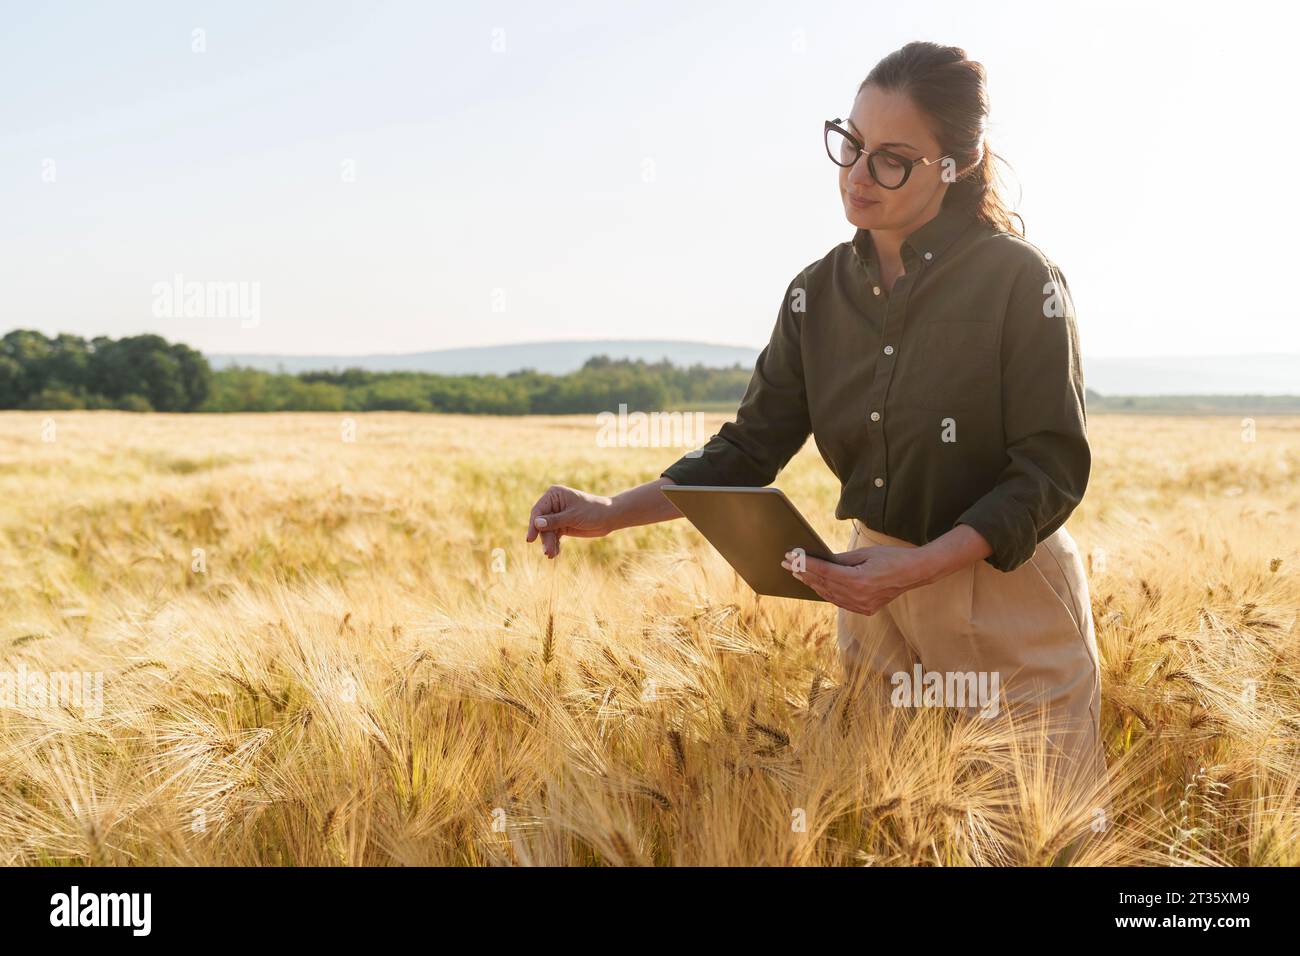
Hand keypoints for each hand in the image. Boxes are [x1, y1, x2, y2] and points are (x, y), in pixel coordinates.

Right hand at [525, 484, 615, 558]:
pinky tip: (555, 553)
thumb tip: (537, 523)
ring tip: (551, 554)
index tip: (530, 539)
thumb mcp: (573, 516)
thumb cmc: (593, 511)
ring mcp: (557, 515)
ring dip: (549, 543)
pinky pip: (554, 536)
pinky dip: (554, 544)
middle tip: (547, 552)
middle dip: (545, 538)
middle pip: (542, 523)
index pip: (538, 510)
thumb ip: (554, 520)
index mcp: (554, 494)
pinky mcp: (562, 525)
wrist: (610, 518)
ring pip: (547, 531)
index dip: (533, 525)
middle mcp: (553, 504)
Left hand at [781, 544, 930, 614]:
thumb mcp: (864, 553)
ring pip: (829, 595)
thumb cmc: (891, 558)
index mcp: (858, 581)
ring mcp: (862, 606)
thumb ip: (840, 559)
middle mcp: (859, 597)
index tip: (791, 557)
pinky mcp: (865, 609)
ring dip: (812, 583)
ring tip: (797, 572)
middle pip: (823, 584)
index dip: (806, 564)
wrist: (914, 573)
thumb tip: (820, 560)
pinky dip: (826, 592)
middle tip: (787, 563)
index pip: (824, 572)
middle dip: (803, 573)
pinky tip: (816, 584)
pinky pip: (839, 601)